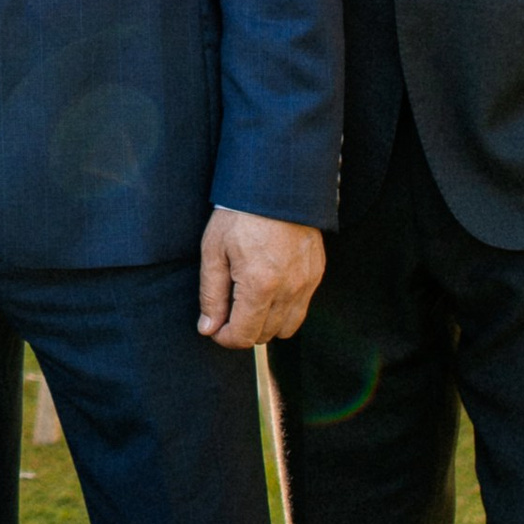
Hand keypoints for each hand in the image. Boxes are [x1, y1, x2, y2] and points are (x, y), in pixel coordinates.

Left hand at [196, 205, 323, 347]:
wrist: (276, 185)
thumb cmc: (240, 215)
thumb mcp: (214, 251)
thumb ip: (211, 294)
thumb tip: (208, 328)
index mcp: (259, 285)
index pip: (244, 336)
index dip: (224, 338)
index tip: (214, 326)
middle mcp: (288, 289)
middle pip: (264, 336)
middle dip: (243, 331)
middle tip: (227, 311)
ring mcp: (306, 283)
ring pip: (286, 329)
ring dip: (265, 324)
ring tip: (247, 302)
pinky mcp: (316, 275)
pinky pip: (300, 310)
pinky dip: (283, 310)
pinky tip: (267, 290)